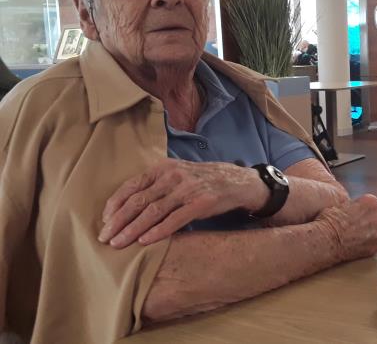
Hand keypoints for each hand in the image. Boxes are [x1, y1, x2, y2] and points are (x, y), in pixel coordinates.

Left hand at [99, 159, 267, 247]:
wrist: (236, 181)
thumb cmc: (202, 181)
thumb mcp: (177, 174)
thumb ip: (156, 185)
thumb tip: (128, 205)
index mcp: (163, 168)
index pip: (132, 186)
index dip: (115, 204)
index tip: (104, 221)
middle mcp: (172, 176)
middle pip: (138, 200)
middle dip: (118, 221)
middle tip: (104, 237)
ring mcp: (187, 189)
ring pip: (152, 212)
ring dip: (132, 230)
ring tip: (118, 244)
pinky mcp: (200, 203)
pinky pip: (174, 220)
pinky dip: (157, 232)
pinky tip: (145, 242)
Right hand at [317, 194, 376, 260]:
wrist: (327, 240)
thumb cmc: (330, 221)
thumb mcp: (342, 204)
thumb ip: (356, 205)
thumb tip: (356, 208)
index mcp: (371, 202)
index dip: (372, 210)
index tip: (367, 213)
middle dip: (371, 221)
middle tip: (358, 225)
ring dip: (370, 233)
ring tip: (356, 236)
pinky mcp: (376, 247)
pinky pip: (374, 244)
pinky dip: (368, 244)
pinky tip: (356, 244)